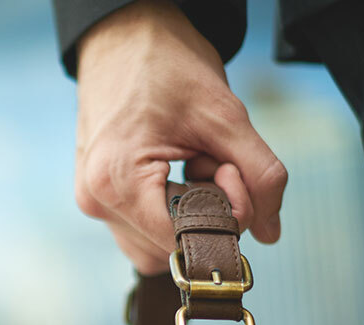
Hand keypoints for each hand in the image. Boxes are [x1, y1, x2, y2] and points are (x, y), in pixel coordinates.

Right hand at [75, 0, 286, 272]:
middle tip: (211, 160)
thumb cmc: (165, 65)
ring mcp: (93, 202)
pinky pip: (141, 232)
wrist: (123, 35)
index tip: (229, 169)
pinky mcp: (97, 197)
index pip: (183, 240)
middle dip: (206, 214)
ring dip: (187, 218)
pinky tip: (173, 173)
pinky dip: (169, 213)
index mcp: (118, 183)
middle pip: (170, 250)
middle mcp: (97, 201)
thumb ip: (260, 176)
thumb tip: (270, 233)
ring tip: (189, 164)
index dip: (223, 216)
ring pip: (156, 248)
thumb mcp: (226, 116)